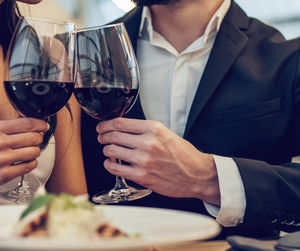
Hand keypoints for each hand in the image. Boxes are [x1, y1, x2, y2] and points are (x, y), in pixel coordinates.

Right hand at [0, 118, 49, 194]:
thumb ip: (7, 128)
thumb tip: (31, 124)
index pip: (27, 123)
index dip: (41, 124)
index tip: (44, 127)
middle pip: (34, 137)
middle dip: (37, 140)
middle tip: (34, 142)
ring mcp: (2, 159)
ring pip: (34, 152)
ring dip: (34, 153)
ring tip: (27, 153)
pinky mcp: (4, 174)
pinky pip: (29, 166)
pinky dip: (30, 164)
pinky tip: (23, 163)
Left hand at [96, 118, 219, 203]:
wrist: (197, 175)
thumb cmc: (184, 155)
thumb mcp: (166, 134)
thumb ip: (146, 130)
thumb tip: (124, 128)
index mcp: (154, 129)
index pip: (120, 123)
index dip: (106, 124)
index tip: (102, 127)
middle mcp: (148, 143)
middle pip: (113, 136)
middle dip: (103, 136)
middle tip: (102, 138)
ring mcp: (144, 160)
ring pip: (112, 151)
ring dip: (106, 150)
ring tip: (108, 151)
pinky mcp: (142, 176)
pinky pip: (116, 169)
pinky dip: (109, 165)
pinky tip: (111, 164)